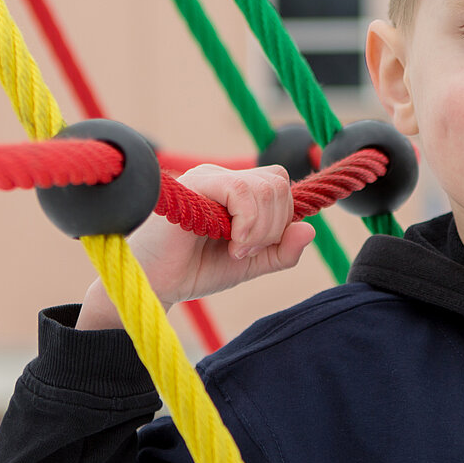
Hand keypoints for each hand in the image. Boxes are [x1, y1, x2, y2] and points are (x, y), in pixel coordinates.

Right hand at [75, 163, 316, 328]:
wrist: (154, 284)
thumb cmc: (194, 271)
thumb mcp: (250, 265)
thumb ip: (281, 252)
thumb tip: (310, 229)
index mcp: (236, 191)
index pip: (280, 186)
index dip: (281, 220)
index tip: (256, 251)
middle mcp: (224, 178)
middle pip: (278, 183)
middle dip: (274, 227)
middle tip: (246, 252)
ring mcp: (209, 178)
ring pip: (267, 187)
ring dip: (261, 229)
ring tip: (236, 251)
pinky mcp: (196, 185)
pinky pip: (243, 191)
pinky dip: (249, 225)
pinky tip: (232, 246)